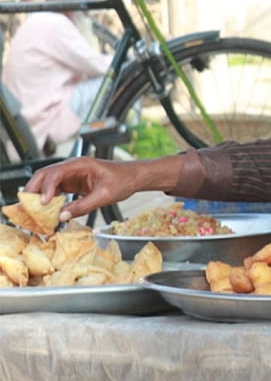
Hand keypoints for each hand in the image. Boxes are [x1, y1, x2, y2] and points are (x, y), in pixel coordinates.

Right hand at [24, 157, 141, 220]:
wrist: (133, 177)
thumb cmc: (123, 180)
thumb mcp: (104, 196)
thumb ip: (83, 206)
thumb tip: (62, 217)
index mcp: (80, 164)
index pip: (56, 173)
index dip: (46, 187)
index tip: (44, 203)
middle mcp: (72, 167)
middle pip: (44, 175)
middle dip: (33, 189)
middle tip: (26, 207)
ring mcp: (70, 174)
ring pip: (46, 182)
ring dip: (37, 195)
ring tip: (31, 210)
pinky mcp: (71, 183)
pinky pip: (54, 189)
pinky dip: (47, 198)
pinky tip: (45, 210)